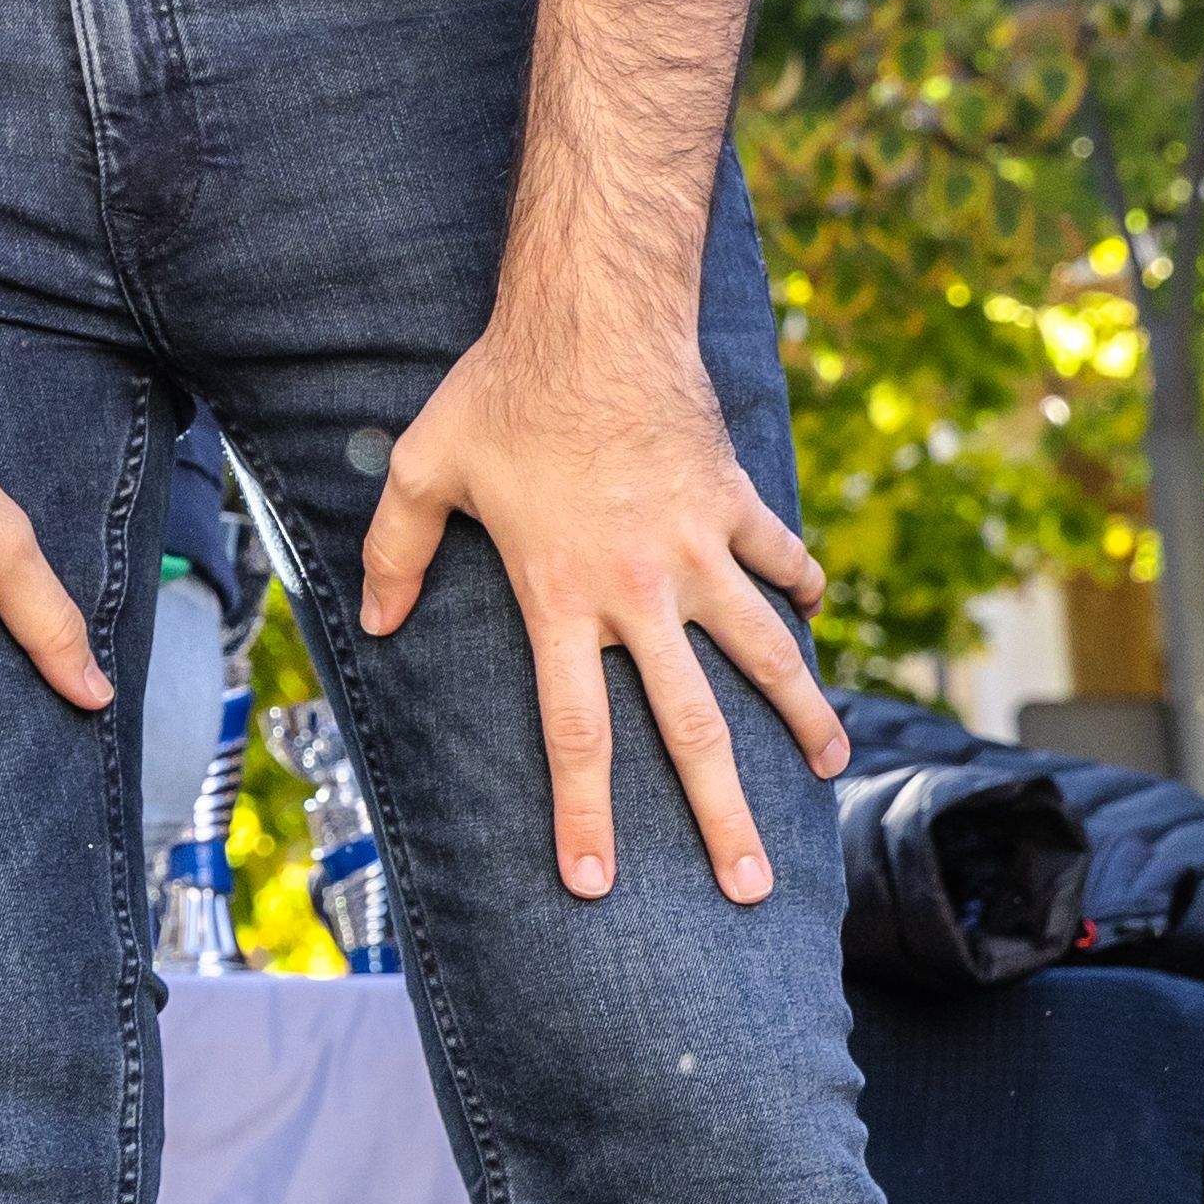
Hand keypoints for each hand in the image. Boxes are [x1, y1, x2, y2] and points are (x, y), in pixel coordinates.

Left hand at [356, 302, 844, 906]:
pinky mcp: (735, 501)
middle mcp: (640, 590)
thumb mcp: (421, 465)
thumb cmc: (500, 390)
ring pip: (765, 653)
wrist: (592, 317)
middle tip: (749, 886)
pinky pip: (779, 554)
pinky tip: (813, 610)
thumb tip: (373, 621)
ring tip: (830, 766)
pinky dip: (800, 583)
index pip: (574, 731)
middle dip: (722, 815)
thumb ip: (394, 550)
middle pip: (692, 728)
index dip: (584, 812)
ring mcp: (699, 548)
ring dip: (802, 714)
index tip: (596, 883)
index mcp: (561, 595)